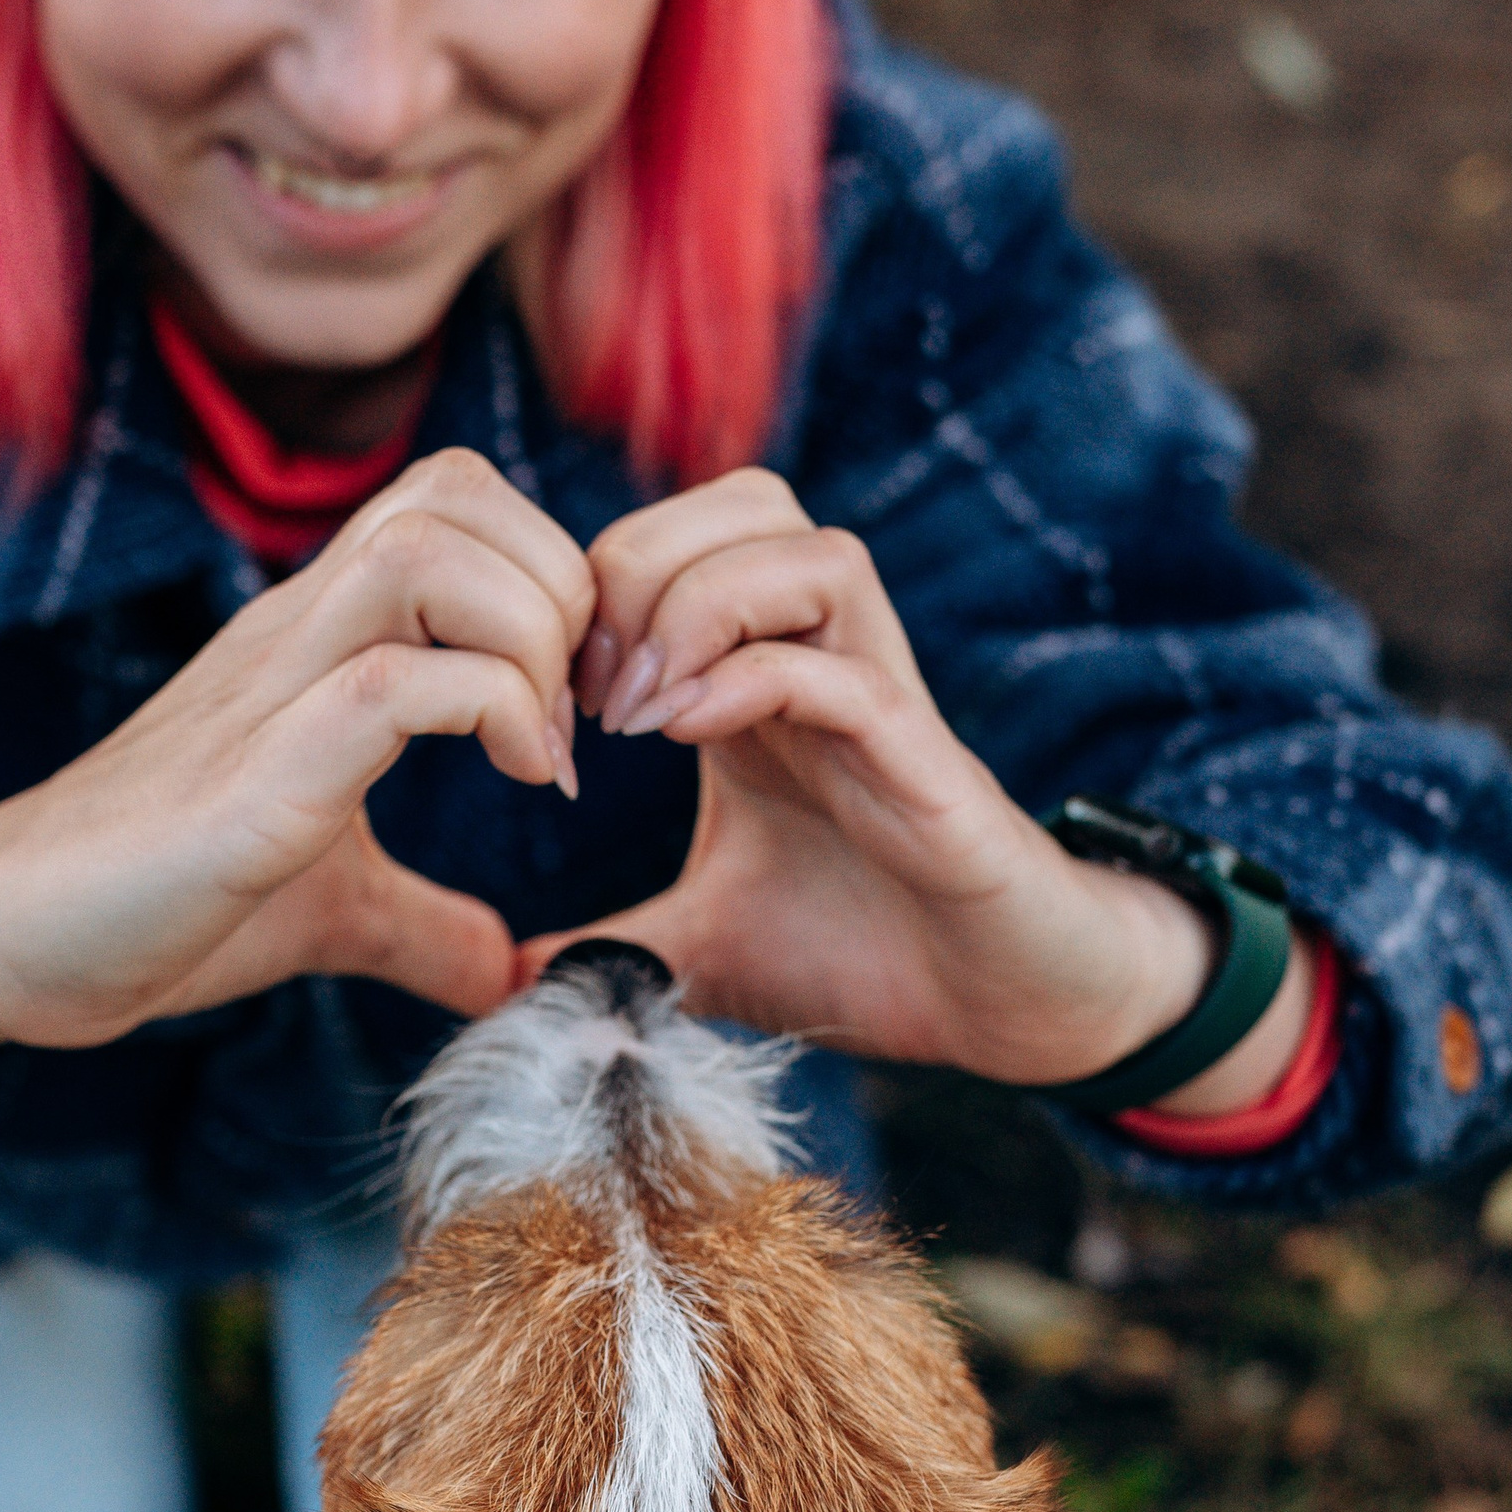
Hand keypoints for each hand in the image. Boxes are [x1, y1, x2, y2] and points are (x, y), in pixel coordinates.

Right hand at [0, 450, 596, 1107]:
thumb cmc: (145, 906)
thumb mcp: (325, 907)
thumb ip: (419, 922)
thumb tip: (503, 970)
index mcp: (313, 639)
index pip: (456, 496)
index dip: (553, 565)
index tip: (576, 698)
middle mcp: (291, 632)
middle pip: (458, 488)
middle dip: (561, 585)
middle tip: (576, 716)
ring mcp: (265, 694)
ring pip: (427, 549)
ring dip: (527, 633)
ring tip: (539, 747)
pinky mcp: (248, 783)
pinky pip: (389, 683)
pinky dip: (489, 712)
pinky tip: (513, 781)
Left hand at [549, 472, 1240, 1089]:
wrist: (1001, 1006)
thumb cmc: (863, 953)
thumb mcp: (699, 942)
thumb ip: (609, 944)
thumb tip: (511, 982)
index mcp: (763, 675)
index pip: (682, 535)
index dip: (596, 584)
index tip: (545, 692)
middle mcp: (826, 659)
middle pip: (742, 505)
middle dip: (638, 570)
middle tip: (586, 686)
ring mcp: (882, 698)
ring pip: (806, 551)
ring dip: (697, 609)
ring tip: (636, 712)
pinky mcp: (928, 763)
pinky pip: (844, 669)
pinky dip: (755, 679)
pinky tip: (689, 738)